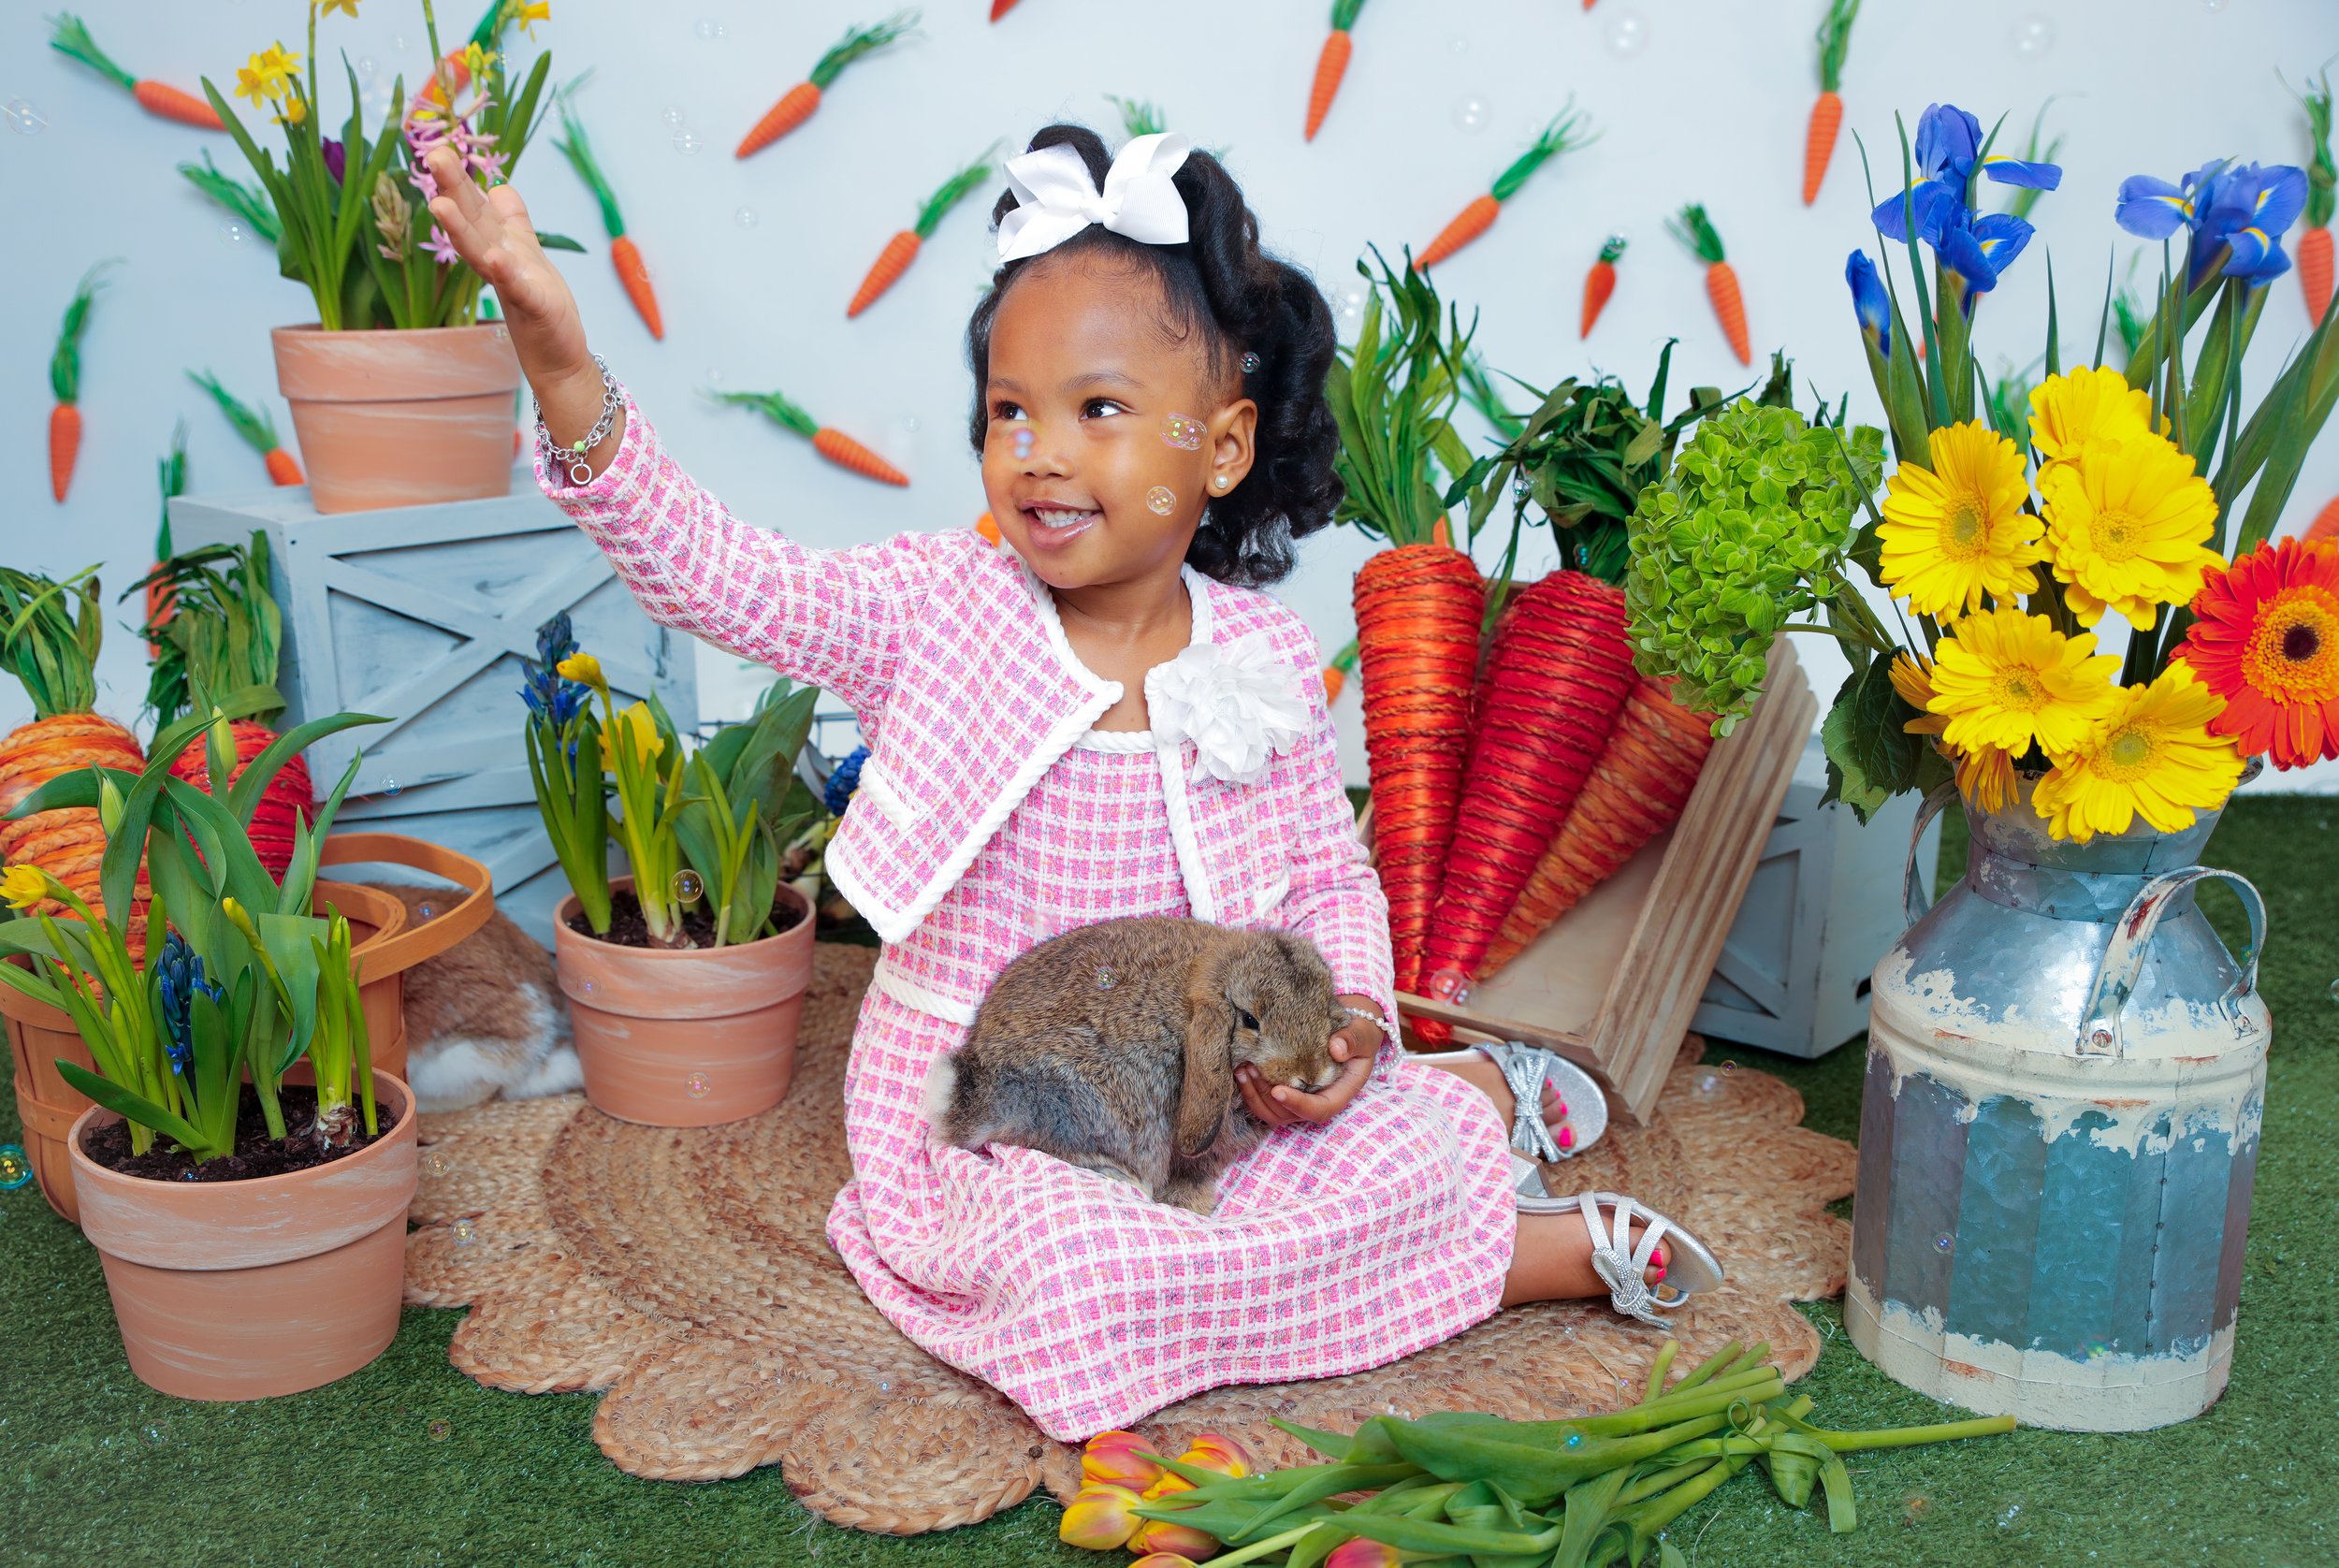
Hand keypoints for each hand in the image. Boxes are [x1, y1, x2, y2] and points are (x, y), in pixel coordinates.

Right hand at [422, 145, 610, 456]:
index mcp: (497, 243)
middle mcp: (497, 260)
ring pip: (480, 252)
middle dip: (452, 188)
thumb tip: (498, 188)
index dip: (459, 178)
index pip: (473, 205)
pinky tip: (498, 258)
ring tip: (440, 205)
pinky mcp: (534, 307)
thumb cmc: (540, 304)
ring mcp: (512, 284)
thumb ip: (512, 221)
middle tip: (432, 155)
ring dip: (460, 229)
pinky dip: (508, 273)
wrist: (557, 355)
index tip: (438, 147)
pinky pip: (518, 287)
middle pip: (470, 220)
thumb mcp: (527, 253)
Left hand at [1234, 1002, 1383, 1127]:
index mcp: (1338, 1094)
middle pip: (1288, 1114)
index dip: (1297, 1105)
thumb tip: (1337, 1048)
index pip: (1317, 1110)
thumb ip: (1353, 1040)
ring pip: (1272, 1112)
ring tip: (1243, 1069)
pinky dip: (1250, 1091)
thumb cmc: (1358, 1034)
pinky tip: (1241, 1070)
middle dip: (1266, 1096)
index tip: (1278, 1090)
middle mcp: (1317, 1101)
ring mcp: (1299, 1099)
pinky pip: (1264, 1103)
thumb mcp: (1362, 1034)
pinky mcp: (1286, 1091)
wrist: (1349, 1030)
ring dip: (1254, 1095)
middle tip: (1251, 1069)